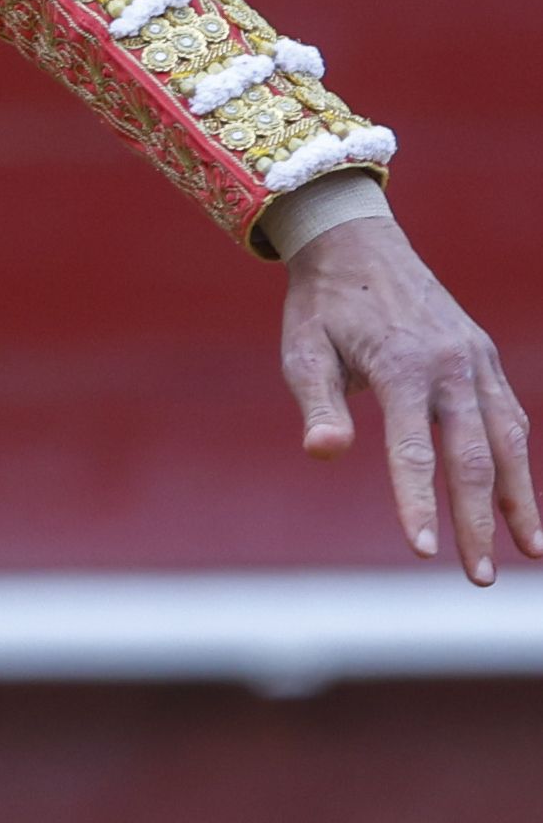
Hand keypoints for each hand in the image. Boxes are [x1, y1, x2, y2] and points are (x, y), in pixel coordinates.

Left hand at [277, 208, 541, 581]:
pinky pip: (510, 418)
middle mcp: (451, 366)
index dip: (418, 502)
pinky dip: (519, 462)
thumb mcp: (302, 348)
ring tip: (529, 553)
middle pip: (473, 457)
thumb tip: (325, 453)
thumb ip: (317, 403)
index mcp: (402, 365)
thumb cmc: (322, 306)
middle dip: (479, 521)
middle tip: (476, 578)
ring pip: (508, 441)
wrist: (357, 244)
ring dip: (519, 500)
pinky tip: (521, 502)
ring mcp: (476, 362)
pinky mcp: (486, 361)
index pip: (413, 449)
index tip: (425, 550)